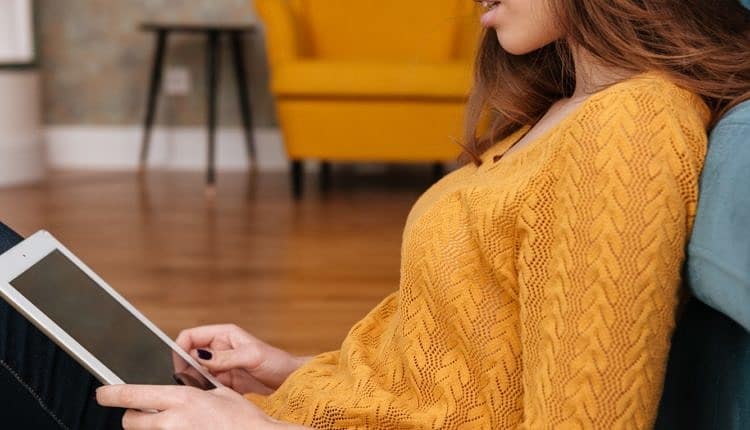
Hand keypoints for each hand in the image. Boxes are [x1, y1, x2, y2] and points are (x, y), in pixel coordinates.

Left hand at [96, 385, 308, 428]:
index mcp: (183, 398)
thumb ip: (196, 390)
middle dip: (132, 416)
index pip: (134, 394)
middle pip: (131, 421)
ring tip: (169, 423)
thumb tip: (183, 387)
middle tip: (140, 413)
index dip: (112, 394)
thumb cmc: (244, 419)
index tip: (102, 393)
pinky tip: (184, 429)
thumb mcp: (220, 393)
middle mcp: (174, 421)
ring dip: (150, 428)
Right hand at [175, 324, 310, 394]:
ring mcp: (221, 366)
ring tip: (202, 390)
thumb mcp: (252, 356)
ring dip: (195, 381)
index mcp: (223, 334)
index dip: (181, 349)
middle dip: (186, 368)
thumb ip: (225, 357)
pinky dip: (204, 391)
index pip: (191, 336)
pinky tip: (209, 396)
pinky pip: (206, 386)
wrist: (290, 381)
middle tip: (191, 382)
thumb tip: (199, 356)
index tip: (181, 365)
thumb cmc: (277, 362)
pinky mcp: (224, 383)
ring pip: (195, 373)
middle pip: (189, 356)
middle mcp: (219, 349)